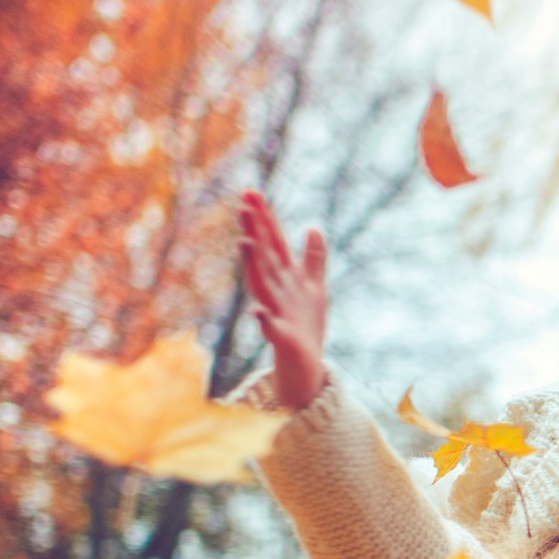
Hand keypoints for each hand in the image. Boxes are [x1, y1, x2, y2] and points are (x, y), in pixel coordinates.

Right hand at [237, 190, 328, 412]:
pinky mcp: (281, 338)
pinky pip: (271, 328)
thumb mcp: (314, 288)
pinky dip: (264, 320)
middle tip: (243, 207)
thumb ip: (313, 259)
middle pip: (265, 258)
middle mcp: (276, 291)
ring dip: (254, 266)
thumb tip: (314, 228)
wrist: (305, 366)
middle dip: (255, 233)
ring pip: (263, 286)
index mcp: (286, 277)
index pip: (274, 242)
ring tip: (246, 243)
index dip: (265, 218)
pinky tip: (258, 313)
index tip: (252, 192)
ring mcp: (276, 312)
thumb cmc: (305, 326)